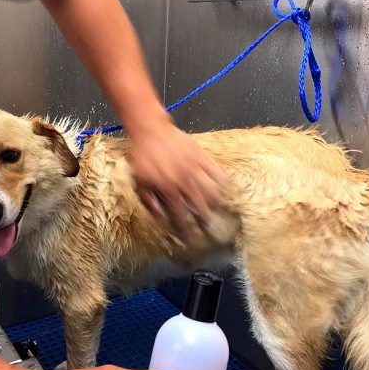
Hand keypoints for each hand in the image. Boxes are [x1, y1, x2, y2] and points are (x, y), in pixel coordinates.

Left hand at [128, 112, 227, 240]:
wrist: (150, 130)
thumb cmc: (142, 156)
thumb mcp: (140, 181)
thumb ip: (150, 200)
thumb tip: (161, 216)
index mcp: (168, 189)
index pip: (180, 215)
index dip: (186, 229)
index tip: (192, 240)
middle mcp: (184, 181)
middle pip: (199, 206)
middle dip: (205, 220)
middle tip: (211, 230)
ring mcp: (195, 168)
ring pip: (211, 190)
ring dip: (217, 204)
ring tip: (221, 212)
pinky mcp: (201, 156)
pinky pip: (216, 171)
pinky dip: (223, 181)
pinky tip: (228, 189)